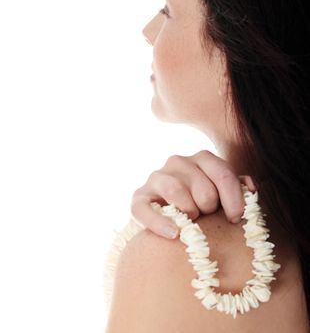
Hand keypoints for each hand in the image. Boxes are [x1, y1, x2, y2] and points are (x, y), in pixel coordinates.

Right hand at [130, 150, 256, 238]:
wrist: (170, 210)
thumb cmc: (203, 200)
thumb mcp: (222, 190)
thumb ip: (237, 186)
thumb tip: (251, 187)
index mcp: (201, 158)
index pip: (223, 174)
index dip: (234, 200)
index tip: (235, 218)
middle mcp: (178, 161)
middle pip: (204, 190)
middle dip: (208, 209)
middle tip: (205, 215)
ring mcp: (157, 177)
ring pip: (177, 193)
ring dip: (189, 213)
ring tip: (190, 221)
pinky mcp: (139, 196)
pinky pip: (145, 209)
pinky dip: (159, 223)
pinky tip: (173, 233)